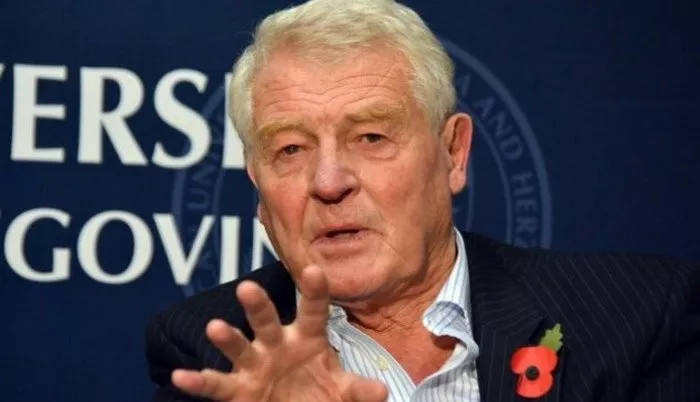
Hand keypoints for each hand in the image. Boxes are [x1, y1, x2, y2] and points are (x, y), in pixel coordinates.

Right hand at [171, 264, 388, 401]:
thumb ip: (358, 390)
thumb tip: (380, 392)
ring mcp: (255, 365)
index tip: (315, 270)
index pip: (313, 310)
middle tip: (248, 286)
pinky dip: (199, 382)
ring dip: (227, 338)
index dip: (314, 292)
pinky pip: (217, 385)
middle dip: (258, 305)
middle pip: (267, 320)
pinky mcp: (239, 390)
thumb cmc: (319, 391)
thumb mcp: (342, 391)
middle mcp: (277, 344)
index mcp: (307, 337)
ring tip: (215, 327)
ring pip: (239, 346)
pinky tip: (180, 377)